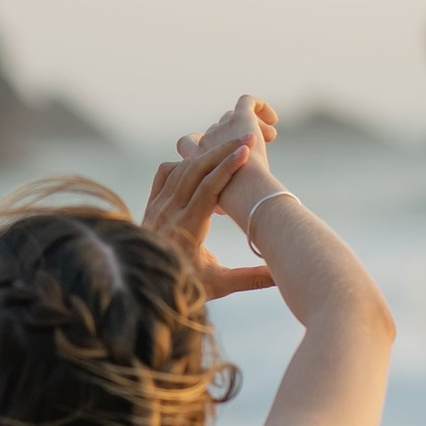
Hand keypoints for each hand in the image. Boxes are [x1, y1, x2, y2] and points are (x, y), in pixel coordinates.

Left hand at [144, 95, 280, 296]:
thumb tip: (283, 274)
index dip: (228, 168)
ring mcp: (156, 207)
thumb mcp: (219, 285)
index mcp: (186, 229)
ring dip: (208, 154)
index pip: (207, 189)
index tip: (247, 152)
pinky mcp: (151, 205)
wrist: (142, 288)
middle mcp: (168, 213)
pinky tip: (202, 164)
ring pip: (182, 169)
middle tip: (249, 136)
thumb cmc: (184, 288)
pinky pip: (166, 174)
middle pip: (195, 171)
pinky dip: (185, 164)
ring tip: (233, 144)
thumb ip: (251, 278)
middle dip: (223, 151)